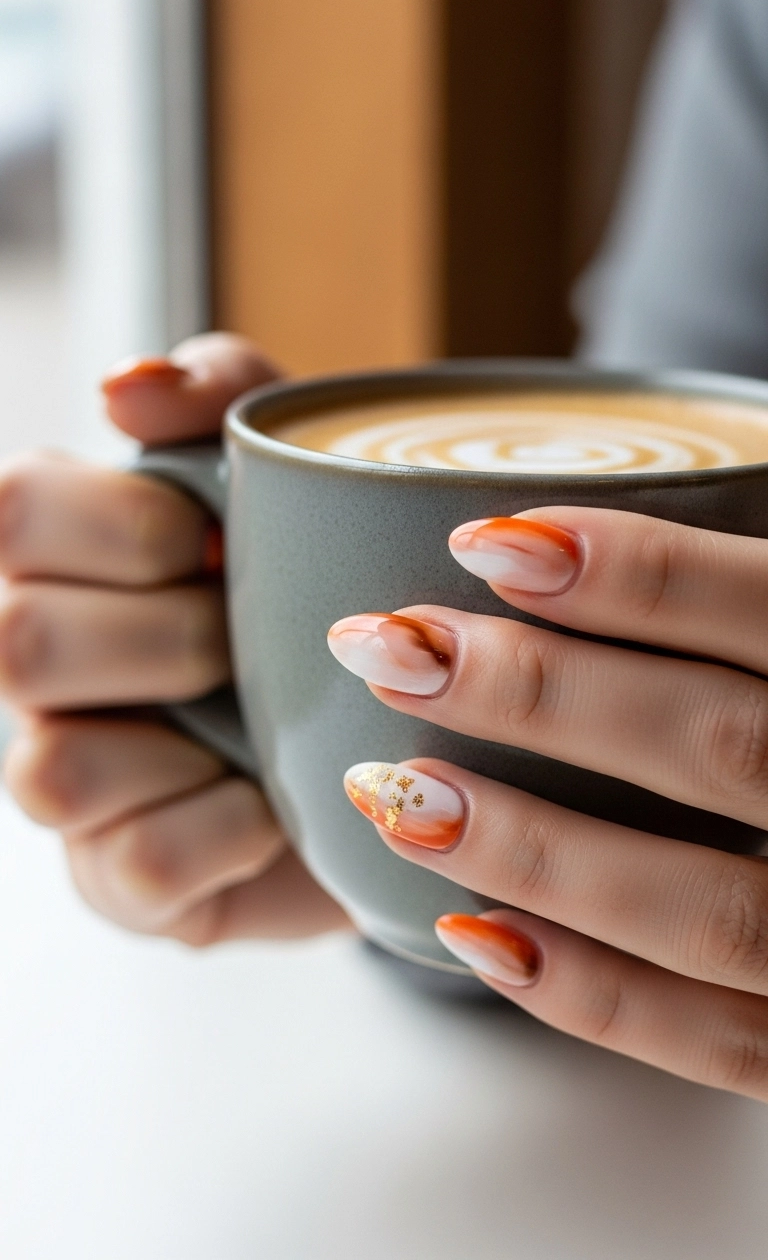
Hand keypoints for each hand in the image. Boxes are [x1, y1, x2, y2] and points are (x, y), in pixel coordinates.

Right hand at [2, 334, 348, 942]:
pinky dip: (229, 829)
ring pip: (49, 773)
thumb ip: (218, 394)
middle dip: (172, 636)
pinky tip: (274, 798)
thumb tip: (120, 390)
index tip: (213, 538)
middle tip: (250, 635)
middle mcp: (36, 669)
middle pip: (19, 645)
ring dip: (190, 736)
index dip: (121, 523)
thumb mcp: (297, 466)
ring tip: (261, 718)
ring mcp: (69, 782)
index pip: (8, 509)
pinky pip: (136, 864)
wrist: (416, 721)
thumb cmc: (326, 581)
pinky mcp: (122, 883)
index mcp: (59, 554)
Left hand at [329, 508, 767, 1097]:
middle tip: (392, 648)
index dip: (639, 576)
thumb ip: (754, 602)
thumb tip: (590, 520)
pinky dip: (595, 1000)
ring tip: (395, 794)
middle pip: (723, 748)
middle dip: (543, 697)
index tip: (485, 542)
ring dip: (537, 852)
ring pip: (711, 911)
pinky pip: (722, 1047)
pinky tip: (474, 937)